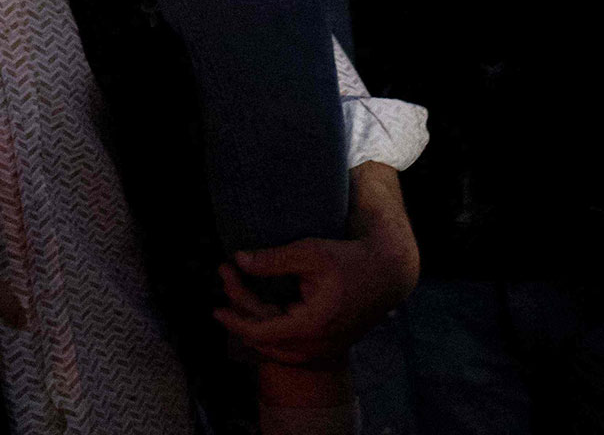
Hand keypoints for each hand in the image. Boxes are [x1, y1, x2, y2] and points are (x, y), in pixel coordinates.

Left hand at [212, 163, 419, 370]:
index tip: (216, 310)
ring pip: (279, 350)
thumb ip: (272, 260)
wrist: (388, 273)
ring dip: (256, 329)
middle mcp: (318, 344)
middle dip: (241, 318)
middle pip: (267, 343)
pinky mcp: (330, 345)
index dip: (235, 321)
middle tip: (226, 287)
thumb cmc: (349, 259)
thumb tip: (239, 260)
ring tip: (239, 302)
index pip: (261, 332)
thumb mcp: (309, 253)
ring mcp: (325, 349)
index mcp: (311, 325)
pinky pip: (293, 349)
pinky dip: (273, 335)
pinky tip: (262, 315)